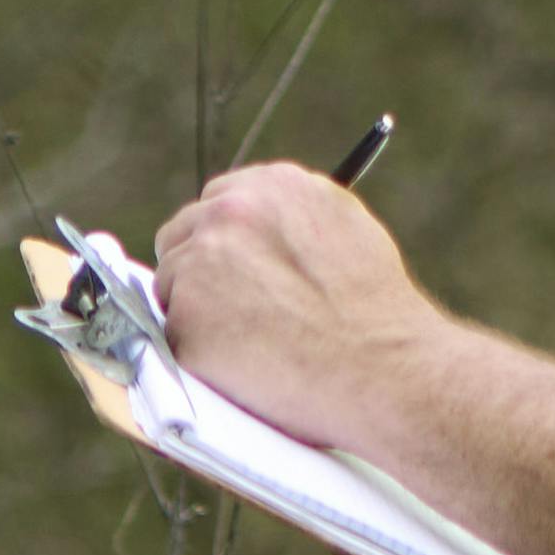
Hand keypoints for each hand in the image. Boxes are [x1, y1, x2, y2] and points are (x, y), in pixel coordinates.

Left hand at [146, 157, 430, 439]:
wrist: (385, 368)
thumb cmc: (376, 312)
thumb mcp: (344, 230)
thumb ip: (291, 220)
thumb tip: (261, 227)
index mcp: (271, 186)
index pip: (216, 202)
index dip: (222, 242)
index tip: (232, 271)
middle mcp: (229, 213)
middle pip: (180, 237)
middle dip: (196, 273)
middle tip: (229, 313)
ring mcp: (200, 264)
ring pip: (169, 289)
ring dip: (193, 316)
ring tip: (250, 347)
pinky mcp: (184, 318)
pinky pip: (170, 338)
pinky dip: (195, 357)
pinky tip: (240, 368)